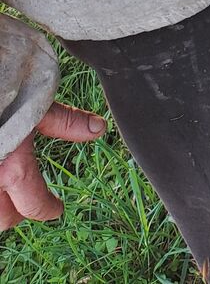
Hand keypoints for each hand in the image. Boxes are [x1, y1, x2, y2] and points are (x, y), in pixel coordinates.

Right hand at [0, 102, 105, 230]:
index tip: (56, 208)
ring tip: (7, 193)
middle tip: (28, 197)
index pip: (34, 205)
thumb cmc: (6, 88)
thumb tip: (100, 128)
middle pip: (5, 220)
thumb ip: (66, 122)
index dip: (49, 209)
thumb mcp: (37, 104)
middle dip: (19, 211)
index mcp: (13, 169)